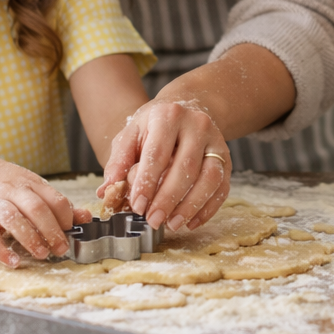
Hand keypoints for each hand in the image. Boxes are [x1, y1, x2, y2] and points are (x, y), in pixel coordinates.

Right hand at [0, 153, 91, 266]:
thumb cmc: (6, 182)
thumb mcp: (33, 186)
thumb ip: (57, 203)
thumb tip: (86, 218)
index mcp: (30, 183)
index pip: (54, 198)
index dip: (66, 216)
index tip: (71, 231)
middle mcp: (12, 190)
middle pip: (36, 208)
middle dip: (51, 230)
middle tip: (61, 248)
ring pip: (13, 219)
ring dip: (30, 238)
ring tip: (42, 254)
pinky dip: (0, 250)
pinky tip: (13, 262)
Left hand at [101, 99, 229, 230]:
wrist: (184, 109)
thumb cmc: (153, 127)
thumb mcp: (131, 134)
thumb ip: (119, 161)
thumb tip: (107, 191)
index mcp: (168, 115)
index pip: (158, 152)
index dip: (148, 182)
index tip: (137, 206)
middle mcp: (197, 125)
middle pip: (186, 167)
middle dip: (168, 198)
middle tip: (153, 220)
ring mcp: (216, 141)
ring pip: (210, 178)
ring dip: (191, 206)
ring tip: (172, 224)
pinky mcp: (227, 158)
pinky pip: (222, 187)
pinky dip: (208, 208)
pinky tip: (191, 222)